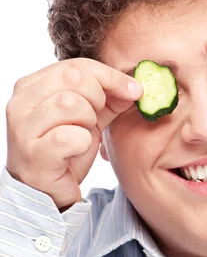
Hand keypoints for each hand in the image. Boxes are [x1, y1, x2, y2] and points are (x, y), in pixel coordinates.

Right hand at [6, 58, 141, 209]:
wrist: (48, 191)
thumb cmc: (66, 151)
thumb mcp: (89, 118)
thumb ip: (109, 99)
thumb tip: (136, 87)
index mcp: (31, 86)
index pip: (76, 66)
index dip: (111, 76)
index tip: (135, 90)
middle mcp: (21, 103)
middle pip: (74, 79)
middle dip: (98, 98)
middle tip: (98, 118)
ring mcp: (23, 128)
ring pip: (70, 103)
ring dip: (88, 121)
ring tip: (83, 135)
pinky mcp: (33, 153)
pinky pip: (69, 136)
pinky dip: (83, 143)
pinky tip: (78, 150)